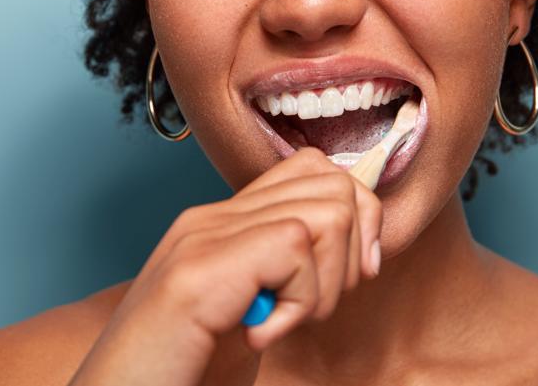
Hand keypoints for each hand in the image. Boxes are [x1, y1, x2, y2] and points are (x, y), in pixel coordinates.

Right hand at [66, 147, 383, 385]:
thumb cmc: (177, 374)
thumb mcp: (247, 316)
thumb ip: (280, 277)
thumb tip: (359, 254)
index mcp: (221, 226)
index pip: (313, 170)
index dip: (355, 219)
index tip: (345, 281)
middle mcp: (210, 220)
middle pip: (330, 180)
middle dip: (352, 249)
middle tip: (311, 306)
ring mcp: (203, 238)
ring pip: (326, 211)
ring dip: (326, 282)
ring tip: (281, 321)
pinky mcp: (202, 269)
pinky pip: (296, 248)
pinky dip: (299, 303)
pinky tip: (257, 334)